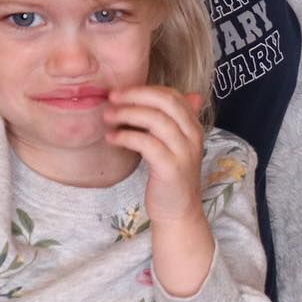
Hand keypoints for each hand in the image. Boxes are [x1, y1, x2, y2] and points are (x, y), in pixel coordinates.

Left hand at [106, 87, 214, 297]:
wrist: (178, 212)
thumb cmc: (170, 176)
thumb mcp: (174, 145)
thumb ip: (171, 122)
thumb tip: (179, 97)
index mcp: (193, 126)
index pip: (172, 95)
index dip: (145, 89)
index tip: (121, 92)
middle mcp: (193, 136)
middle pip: (166, 102)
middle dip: (135, 96)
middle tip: (112, 98)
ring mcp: (184, 152)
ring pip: (156, 120)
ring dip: (128, 114)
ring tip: (108, 117)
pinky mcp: (171, 168)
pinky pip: (147, 143)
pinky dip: (127, 136)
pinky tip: (112, 138)